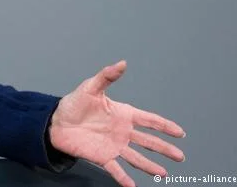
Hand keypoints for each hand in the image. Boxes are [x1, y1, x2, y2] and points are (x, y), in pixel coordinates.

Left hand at [48, 60, 185, 186]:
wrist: (56, 122)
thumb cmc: (74, 103)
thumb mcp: (90, 87)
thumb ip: (107, 76)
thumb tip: (122, 63)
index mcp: (123, 114)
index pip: (149, 120)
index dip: (165, 126)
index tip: (180, 132)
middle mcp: (122, 132)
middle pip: (148, 142)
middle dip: (164, 149)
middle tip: (180, 156)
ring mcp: (113, 145)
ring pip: (136, 157)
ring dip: (150, 166)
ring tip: (163, 173)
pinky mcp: (102, 156)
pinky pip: (116, 169)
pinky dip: (124, 178)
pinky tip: (133, 186)